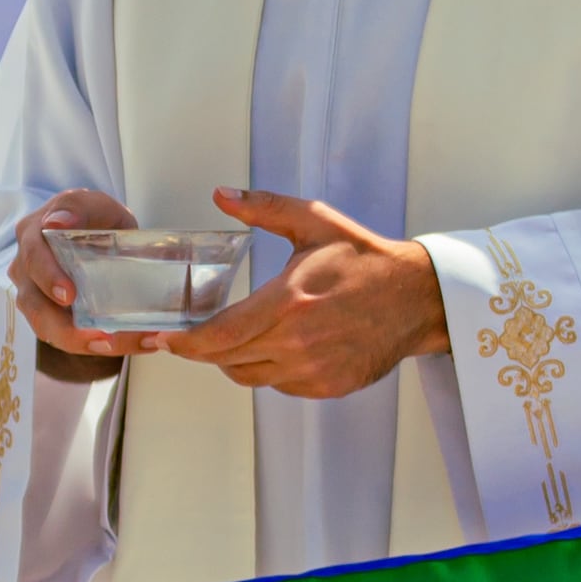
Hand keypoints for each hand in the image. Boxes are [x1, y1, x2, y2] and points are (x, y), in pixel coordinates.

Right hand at [9, 191, 146, 360]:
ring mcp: (34, 295)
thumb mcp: (94, 203)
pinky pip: (63, 336)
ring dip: (79, 341)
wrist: (95, 234)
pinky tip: (126, 344)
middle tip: (99, 336)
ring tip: (113, 346)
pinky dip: (92, 343)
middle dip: (63, 325)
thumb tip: (58, 222)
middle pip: (34, 302)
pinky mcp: (49, 316)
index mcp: (33, 236)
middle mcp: (26, 268)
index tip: (68, 295)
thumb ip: (79, 207)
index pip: (33, 257)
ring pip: (45, 326)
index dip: (48, 277)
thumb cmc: (93, 218)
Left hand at [180, 190, 449, 399]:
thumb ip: (265, 208)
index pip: (221, 335)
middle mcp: (298, 342)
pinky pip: (278, 386)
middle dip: (201, 350)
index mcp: (290, 302)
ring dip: (233, 359)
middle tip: (186, 339)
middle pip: (227, 359)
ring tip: (235, 336)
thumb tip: (223, 195)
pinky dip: (268, 369)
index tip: (164, 340)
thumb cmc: (365, 260)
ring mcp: (313, 370)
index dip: (186, 343)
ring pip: (249, 376)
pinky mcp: (327, 387)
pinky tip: (275, 346)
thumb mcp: (315, 222)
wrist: (416, 298)